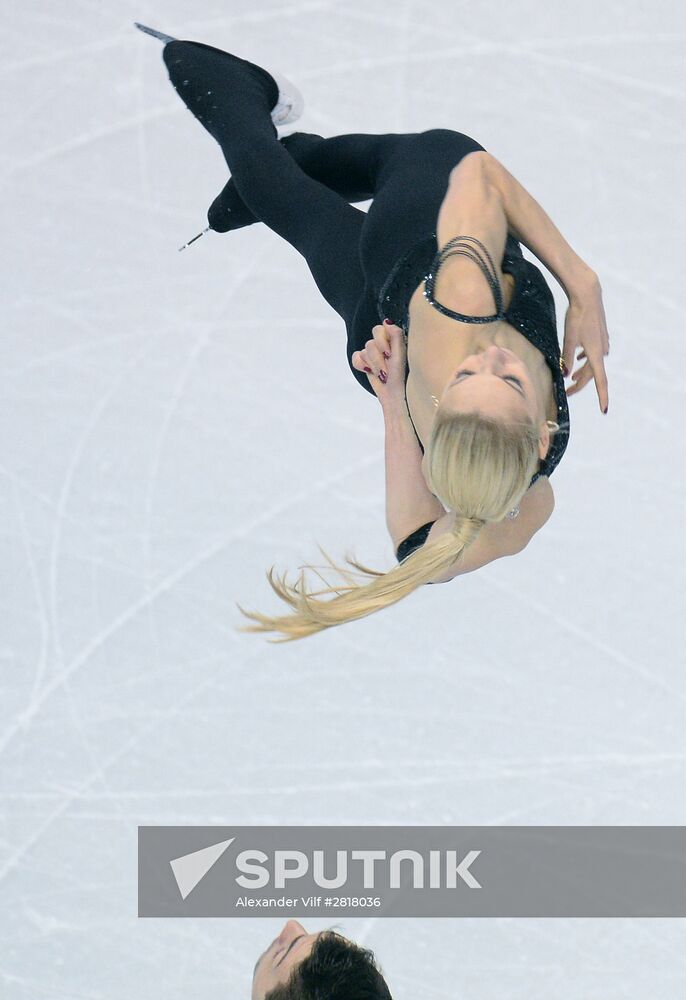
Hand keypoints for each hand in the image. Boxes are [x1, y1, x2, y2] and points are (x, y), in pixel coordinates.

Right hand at [351, 320, 406, 403]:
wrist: (395, 399)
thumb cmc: (403, 380)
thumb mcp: (401, 356)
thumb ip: (395, 336)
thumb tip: (386, 321)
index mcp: (396, 341)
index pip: (381, 330)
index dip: (382, 342)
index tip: (389, 355)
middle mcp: (386, 346)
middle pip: (371, 341)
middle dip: (377, 357)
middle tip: (386, 369)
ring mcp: (376, 355)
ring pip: (364, 350)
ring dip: (373, 365)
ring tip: (383, 374)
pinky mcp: (367, 364)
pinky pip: (356, 357)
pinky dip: (361, 365)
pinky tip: (370, 372)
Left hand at [561, 277, 609, 412]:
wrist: (588, 295)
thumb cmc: (577, 316)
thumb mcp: (568, 339)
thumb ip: (566, 358)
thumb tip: (566, 374)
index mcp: (596, 354)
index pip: (600, 381)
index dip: (602, 397)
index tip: (604, 410)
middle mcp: (602, 350)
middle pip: (592, 374)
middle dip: (579, 384)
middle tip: (566, 392)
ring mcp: (602, 342)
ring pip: (592, 363)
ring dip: (583, 372)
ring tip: (572, 377)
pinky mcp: (600, 335)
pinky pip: (594, 352)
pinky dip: (586, 358)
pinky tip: (578, 357)